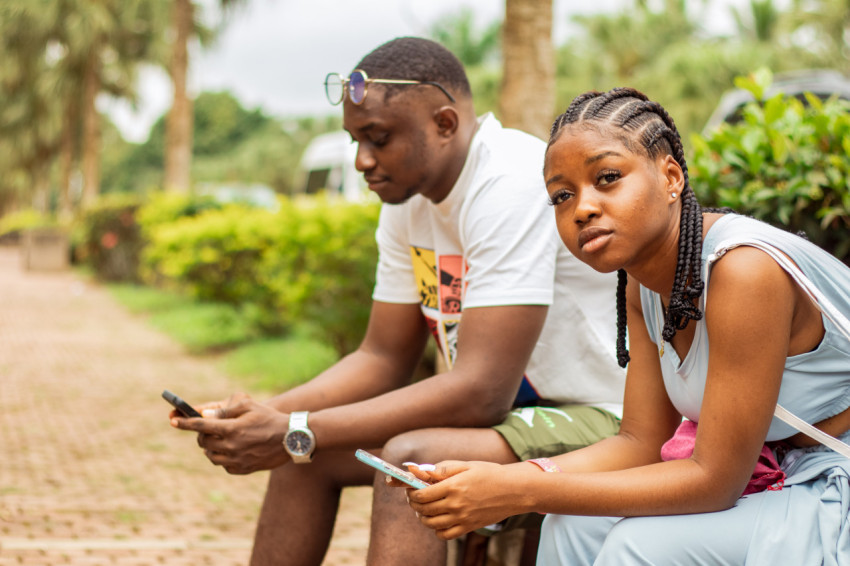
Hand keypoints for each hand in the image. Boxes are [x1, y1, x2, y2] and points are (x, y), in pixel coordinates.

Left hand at [171, 392, 290, 473]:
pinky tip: (232, 449)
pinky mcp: (242, 470)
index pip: (200, 425)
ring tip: (221, 439)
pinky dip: (223, 457)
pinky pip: (224, 465)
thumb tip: (205, 414)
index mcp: (232, 428)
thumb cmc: (269, 417)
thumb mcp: (249, 405)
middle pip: (203, 442)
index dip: (184, 422)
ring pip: (211, 456)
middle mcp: (232, 446)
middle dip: (202, 434)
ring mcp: (237, 460)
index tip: (172, 420)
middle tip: (209, 428)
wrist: (291, 438)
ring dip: (210, 447)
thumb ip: (226, 409)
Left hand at [406, 460, 523, 539]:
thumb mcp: (467, 465)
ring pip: (430, 523)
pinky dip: (436, 529)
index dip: (411, 492)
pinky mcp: (468, 527)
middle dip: (413, 503)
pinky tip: (438, 519)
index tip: (410, 488)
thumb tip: (421, 470)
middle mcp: (456, 504)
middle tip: (414, 497)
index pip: (422, 494)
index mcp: (454, 486)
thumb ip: (443, 468)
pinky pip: (445, 534)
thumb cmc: (490, 474)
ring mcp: (462, 518)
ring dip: (422, 516)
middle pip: (423, 509)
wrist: (514, 490)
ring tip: (424, 508)